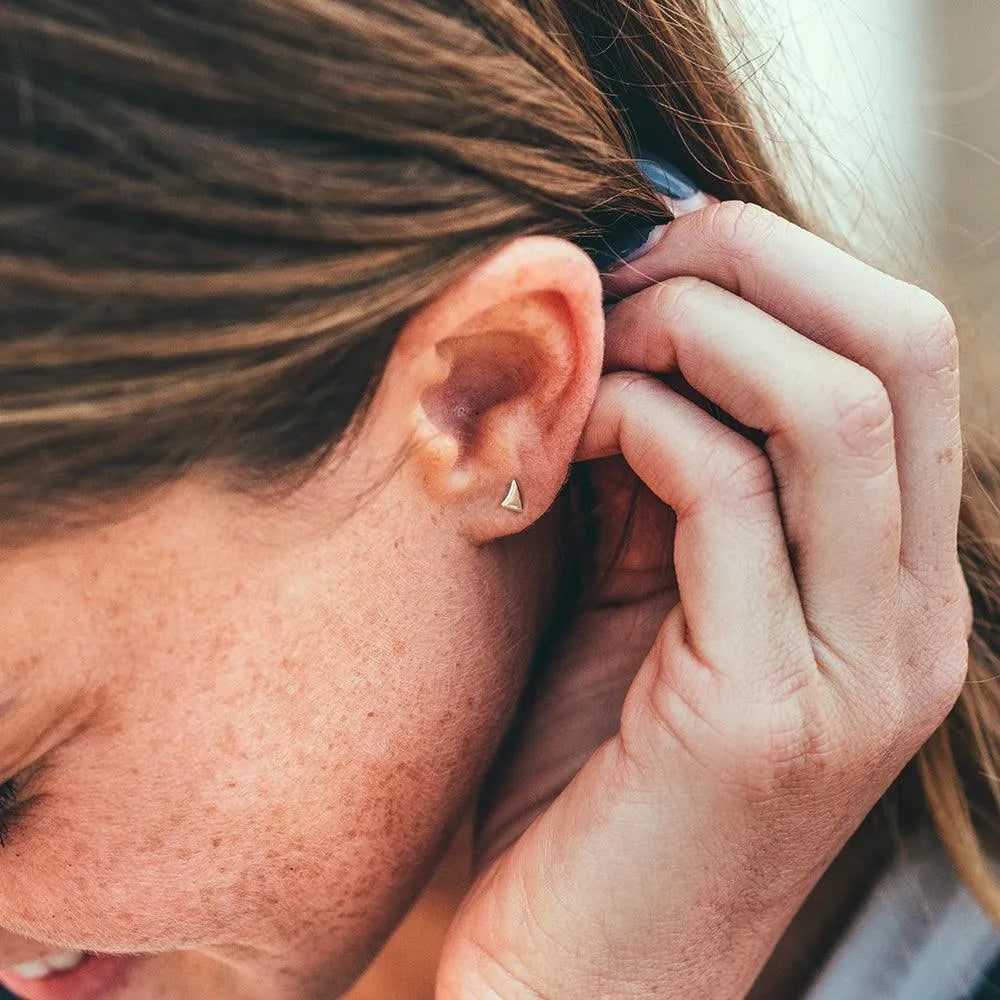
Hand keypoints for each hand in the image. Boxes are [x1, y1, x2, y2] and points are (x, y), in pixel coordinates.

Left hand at [436, 201, 972, 999]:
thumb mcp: (641, 598)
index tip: (652, 259)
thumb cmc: (591, 780)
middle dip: (751, 264)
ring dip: (691, 334)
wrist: (577, 973)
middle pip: (903, 344)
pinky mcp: (765, 709)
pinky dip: (640, 425)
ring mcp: (856, 668)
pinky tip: (565, 438)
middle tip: (626, 270)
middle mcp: (910, 620)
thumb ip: (666, 478)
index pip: (904, 354)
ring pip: (833, 405)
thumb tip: (635, 332)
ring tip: (591, 354)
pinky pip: (728, 494)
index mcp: (895, 585)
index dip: (777, 268)